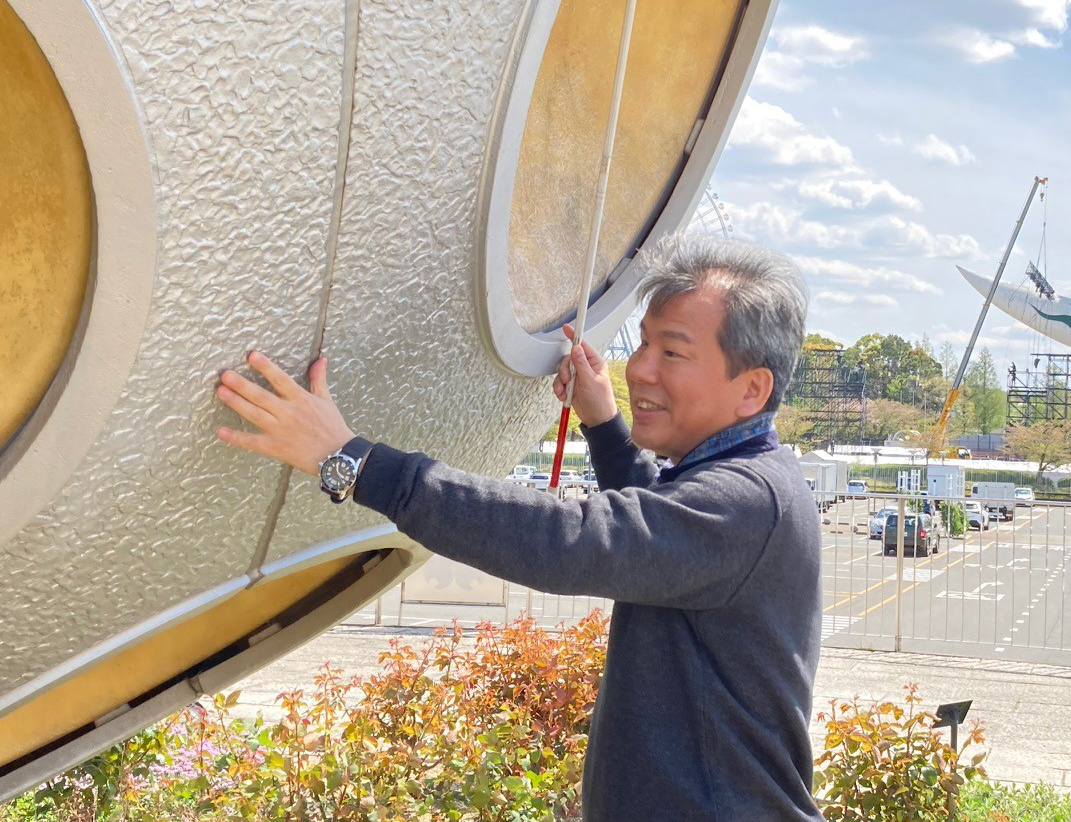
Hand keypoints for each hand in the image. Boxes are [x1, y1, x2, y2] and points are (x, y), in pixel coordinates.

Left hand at [216, 352, 354, 474]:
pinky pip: (252, 442)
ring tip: (221, 391)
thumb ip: (319, 379)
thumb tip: (321, 359)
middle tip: (225, 374)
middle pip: (261, 396)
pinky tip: (221, 431)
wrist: (337, 456)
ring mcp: (279, 430)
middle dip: (242, 384)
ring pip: (254, 414)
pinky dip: (236, 437)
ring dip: (236, 403)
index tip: (251, 355)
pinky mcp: (275, 447)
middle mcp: (288, 413)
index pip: (280, 379)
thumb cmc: (332, 427)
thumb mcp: (326, 400)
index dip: (266, 367)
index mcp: (300, 399)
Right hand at [552, 323, 616, 426]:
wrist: (596, 419)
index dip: (574, 336)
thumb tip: (576, 348)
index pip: (583, 345)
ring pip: (562, 370)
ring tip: (565, 390)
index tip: (566, 328)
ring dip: (560, 381)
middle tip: (567, 379)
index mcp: (595, 363)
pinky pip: (560, 381)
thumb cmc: (600, 401)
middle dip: (564, 370)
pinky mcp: (571, 386)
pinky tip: (563, 395)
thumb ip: (581, 364)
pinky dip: (559, 388)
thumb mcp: (590, 381)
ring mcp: (578, 377)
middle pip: (568, 359)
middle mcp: (586, 367)